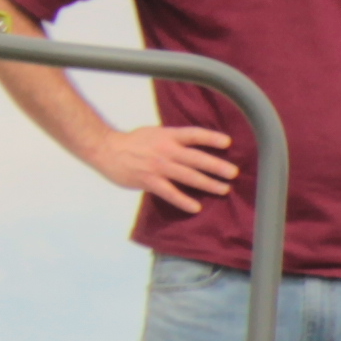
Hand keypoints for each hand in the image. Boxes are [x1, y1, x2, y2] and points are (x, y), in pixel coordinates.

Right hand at [95, 120, 239, 207]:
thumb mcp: (156, 133)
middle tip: (234, 173)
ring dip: (207, 183)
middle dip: (216, 166)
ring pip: (187, 176)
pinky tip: (196, 207)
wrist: (106, 149)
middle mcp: (165, 150)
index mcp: (168, 136)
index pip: (193, 135)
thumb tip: (198, 145)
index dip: (210, 138)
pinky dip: (183, 200)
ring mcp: (158, 166)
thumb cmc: (134, 142)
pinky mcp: (149, 181)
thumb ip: (176, 139)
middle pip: (195, 158)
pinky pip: (169, 193)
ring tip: (224, 189)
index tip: (228, 142)